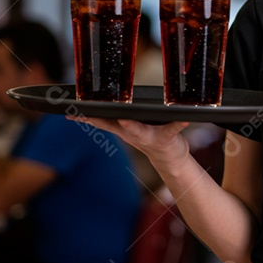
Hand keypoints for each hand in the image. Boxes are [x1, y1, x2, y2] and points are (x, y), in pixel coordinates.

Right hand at [71, 117, 192, 169]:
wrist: (168, 157)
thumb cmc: (147, 137)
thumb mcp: (126, 130)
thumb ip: (109, 120)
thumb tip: (91, 105)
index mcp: (123, 129)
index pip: (101, 122)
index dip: (88, 117)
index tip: (77, 112)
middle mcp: (134, 134)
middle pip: (119, 128)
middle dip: (106, 121)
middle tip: (95, 116)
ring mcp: (150, 137)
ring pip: (141, 131)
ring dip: (133, 127)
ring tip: (125, 120)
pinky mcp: (167, 137)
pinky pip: (174, 129)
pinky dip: (180, 123)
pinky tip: (185, 118)